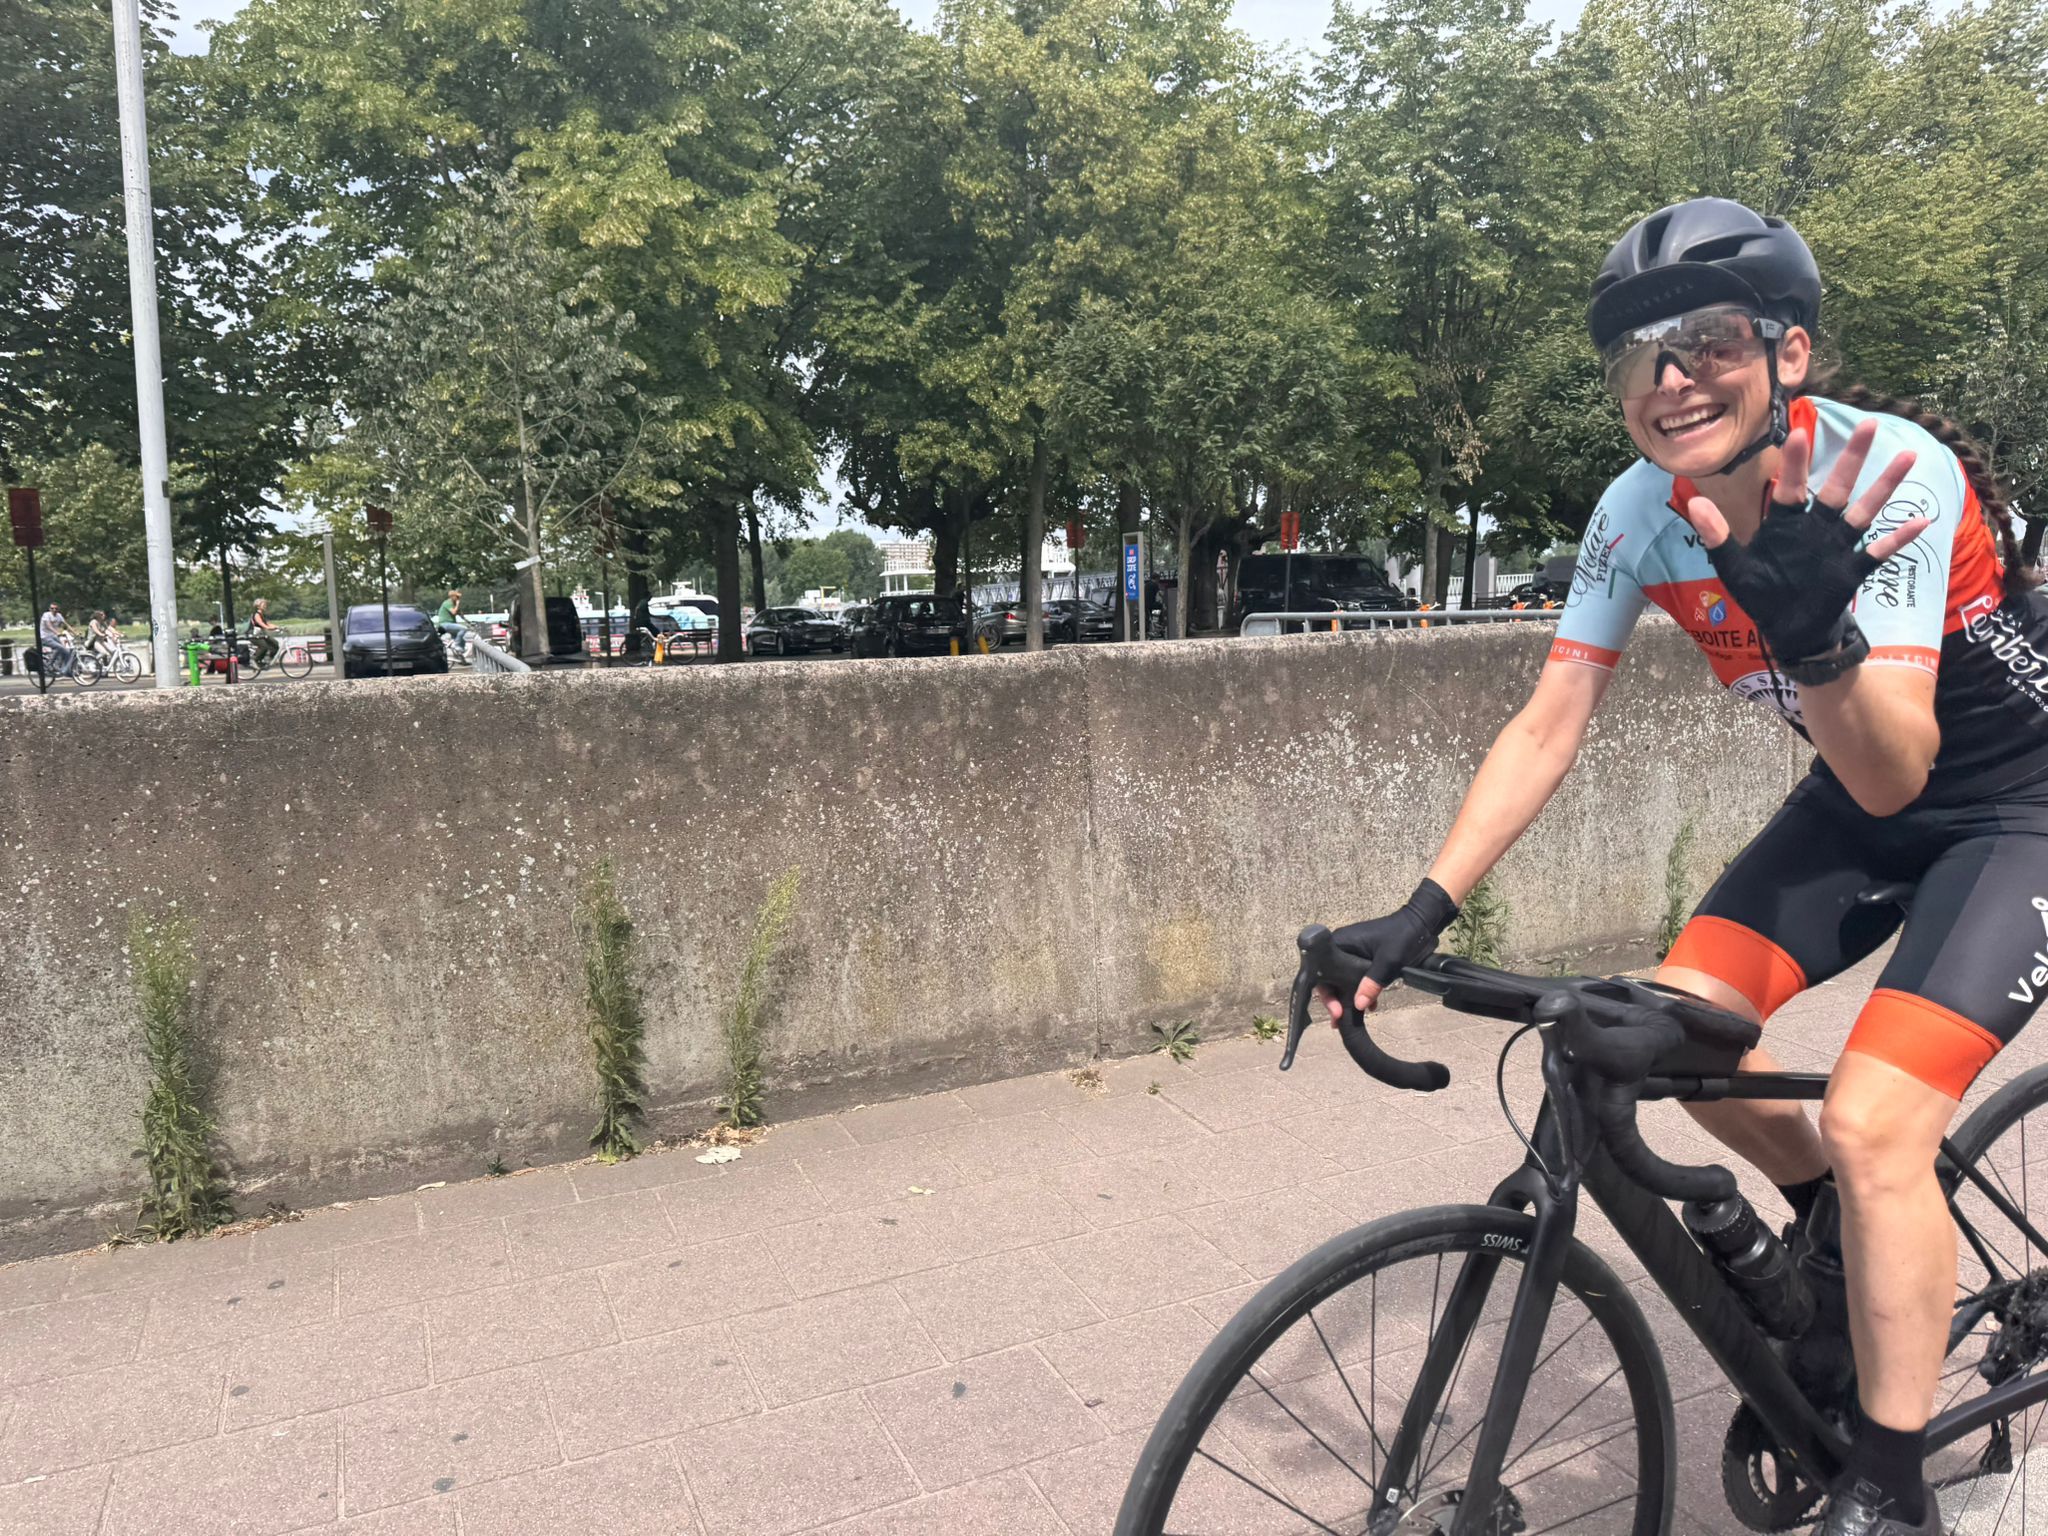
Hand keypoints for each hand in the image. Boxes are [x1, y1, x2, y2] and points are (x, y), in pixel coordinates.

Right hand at [1314, 879, 1460, 1022]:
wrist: (1421, 924)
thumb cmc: (1403, 936)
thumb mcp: (1389, 961)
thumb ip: (1373, 982)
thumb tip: (1358, 1005)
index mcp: (1341, 942)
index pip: (1322, 970)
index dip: (1326, 992)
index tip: (1335, 1010)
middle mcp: (1341, 947)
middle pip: (1329, 977)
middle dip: (1334, 999)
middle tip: (1339, 1019)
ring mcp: (1351, 952)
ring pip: (1341, 979)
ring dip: (1346, 998)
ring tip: (1350, 1017)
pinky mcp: (1362, 958)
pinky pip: (1354, 977)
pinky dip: (1359, 991)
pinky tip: (1370, 1006)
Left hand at [1679, 422, 1926, 663]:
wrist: (1786, 629)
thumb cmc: (1760, 593)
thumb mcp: (1733, 566)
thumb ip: (1717, 535)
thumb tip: (1695, 502)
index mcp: (1785, 524)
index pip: (1791, 487)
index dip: (1796, 463)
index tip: (1799, 433)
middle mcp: (1816, 529)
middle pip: (1837, 488)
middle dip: (1852, 458)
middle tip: (1868, 424)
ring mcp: (1837, 547)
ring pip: (1864, 512)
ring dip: (1884, 486)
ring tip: (1906, 456)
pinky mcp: (1851, 571)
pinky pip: (1878, 552)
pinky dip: (1897, 538)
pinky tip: (1921, 520)